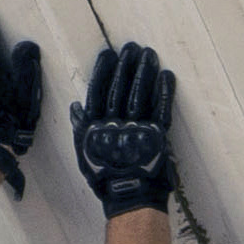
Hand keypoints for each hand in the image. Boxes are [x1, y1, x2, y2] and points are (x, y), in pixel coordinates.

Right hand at [75, 41, 180, 216]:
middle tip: (131, 47)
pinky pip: (161, 110)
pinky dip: (164, 92)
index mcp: (97, 126)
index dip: (103, 72)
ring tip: (148, 54)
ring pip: (140, 95)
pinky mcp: (158, 135)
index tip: (107, 54)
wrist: (129, 196)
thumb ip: (81, 128)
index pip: (99, 92)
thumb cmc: (104, 177)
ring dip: (144, 72)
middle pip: (120, 89)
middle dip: (126, 66)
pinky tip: (166, 76)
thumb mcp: (85, 153)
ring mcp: (138, 128)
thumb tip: (76, 107)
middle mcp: (116, 123)